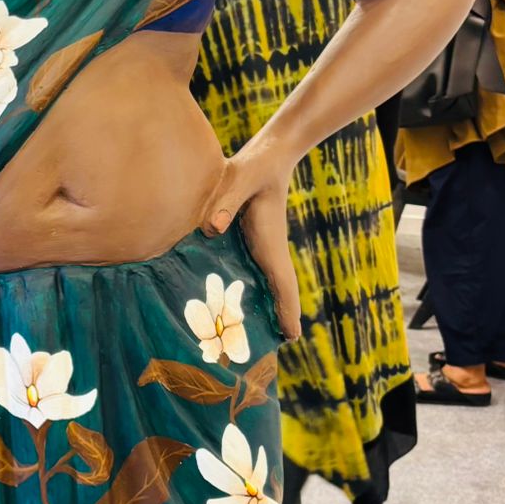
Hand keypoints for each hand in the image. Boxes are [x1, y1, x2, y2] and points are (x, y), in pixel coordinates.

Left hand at [200, 143, 300, 341]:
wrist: (269, 154)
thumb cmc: (254, 166)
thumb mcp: (239, 181)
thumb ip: (226, 202)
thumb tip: (212, 229)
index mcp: (268, 242)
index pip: (283, 283)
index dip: (288, 310)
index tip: (293, 337)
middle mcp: (269, 249)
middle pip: (279, 291)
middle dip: (280, 318)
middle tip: (277, 349)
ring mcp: (263, 246)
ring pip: (268, 284)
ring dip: (268, 308)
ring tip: (258, 337)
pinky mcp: (252, 239)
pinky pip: (256, 272)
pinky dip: (254, 290)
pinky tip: (239, 303)